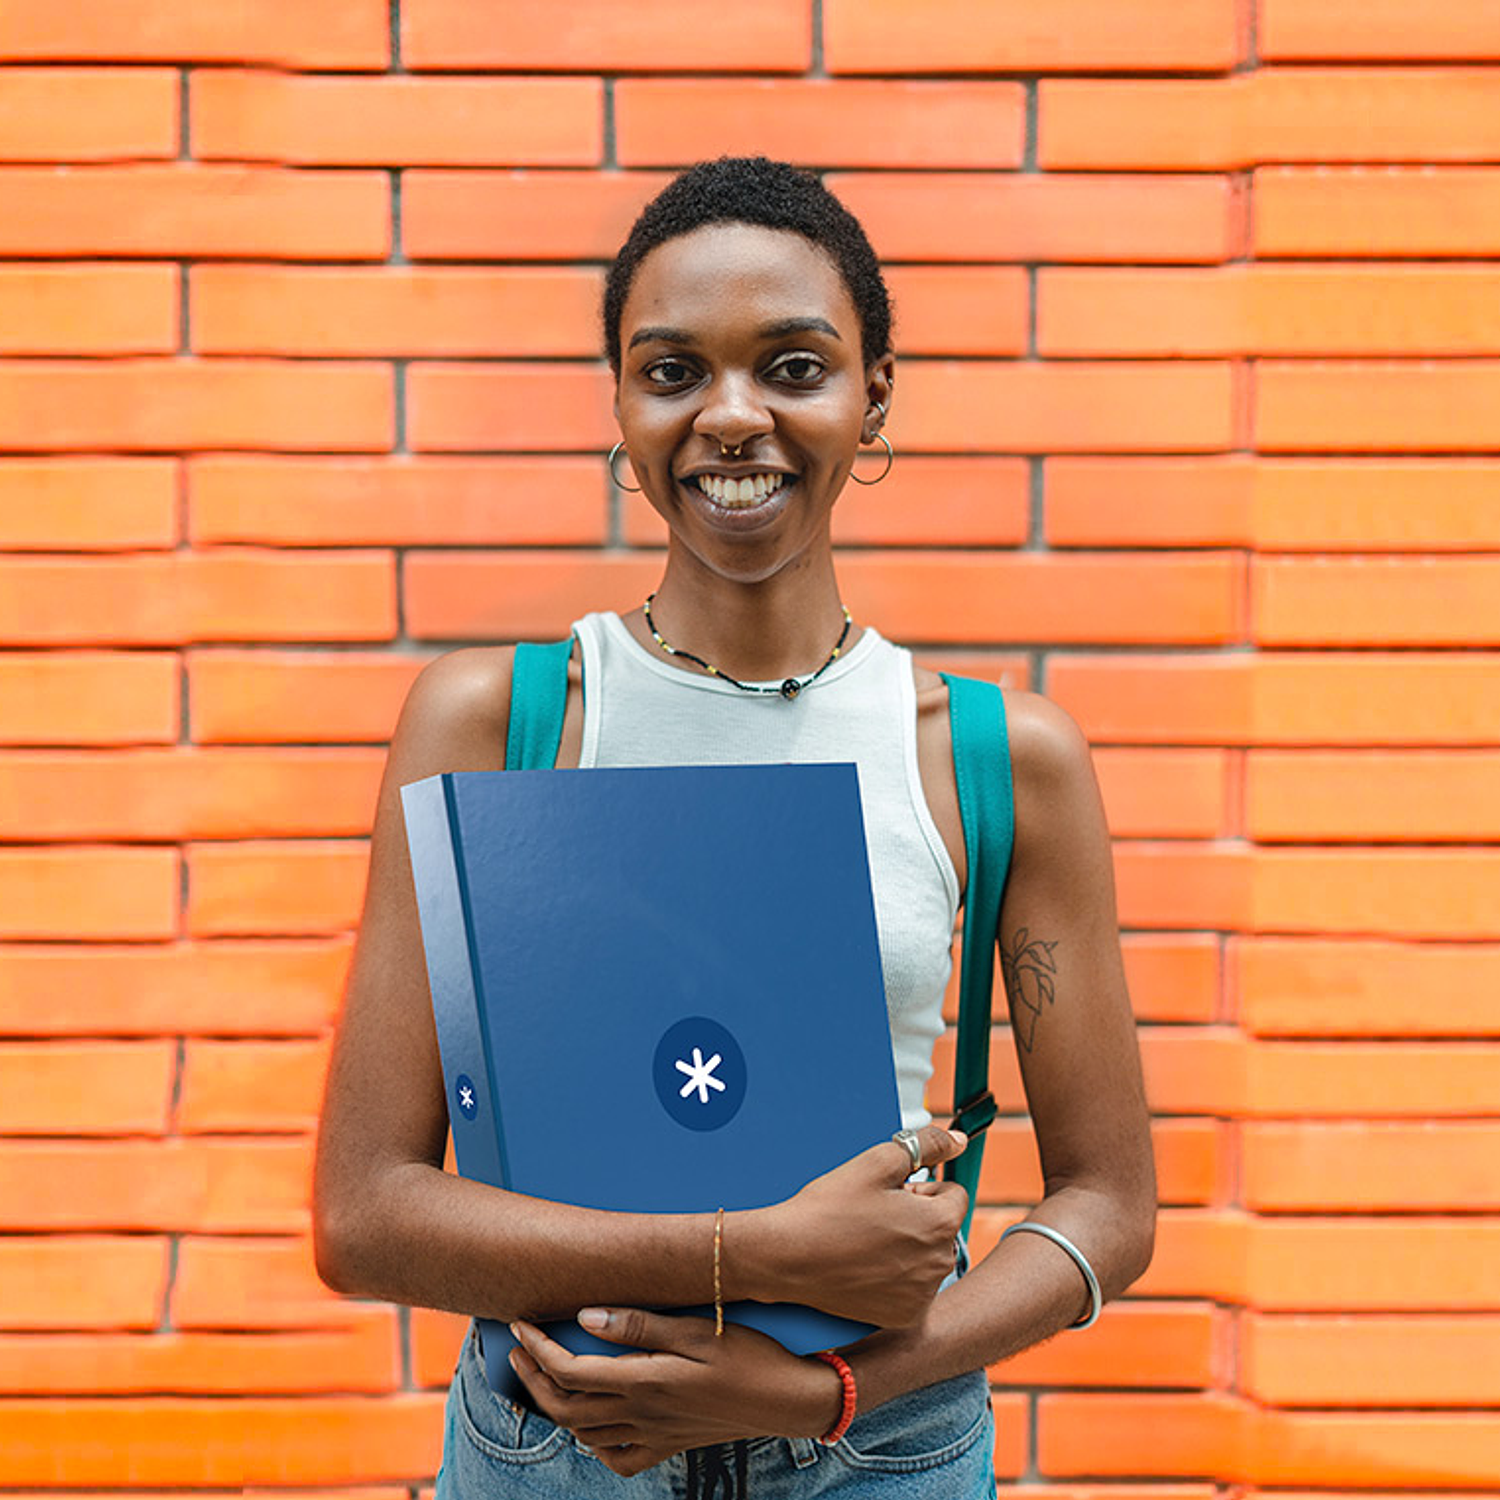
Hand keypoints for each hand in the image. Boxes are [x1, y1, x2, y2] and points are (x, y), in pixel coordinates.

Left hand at [508, 1308, 842, 1477]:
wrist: (789, 1399)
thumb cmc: (748, 1355)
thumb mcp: (696, 1329)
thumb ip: (640, 1324)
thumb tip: (586, 1317)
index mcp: (644, 1381)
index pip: (569, 1371)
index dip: (537, 1347)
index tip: (520, 1322)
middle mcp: (642, 1415)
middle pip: (566, 1406)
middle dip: (533, 1377)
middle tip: (519, 1348)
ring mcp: (655, 1436)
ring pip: (584, 1433)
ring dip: (555, 1406)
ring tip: (545, 1376)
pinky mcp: (669, 1446)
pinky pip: (617, 1459)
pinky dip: (593, 1443)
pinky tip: (593, 1423)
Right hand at [740, 1124, 968, 1327]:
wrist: (788, 1257)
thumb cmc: (830, 1208)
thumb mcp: (879, 1161)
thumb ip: (928, 1144)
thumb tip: (958, 1139)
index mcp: (941, 1224)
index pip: (954, 1193)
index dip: (922, 1186)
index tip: (891, 1193)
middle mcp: (940, 1264)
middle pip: (942, 1227)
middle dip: (918, 1217)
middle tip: (874, 1215)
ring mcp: (922, 1295)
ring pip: (927, 1257)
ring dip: (908, 1246)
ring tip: (866, 1239)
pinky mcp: (903, 1316)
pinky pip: (912, 1288)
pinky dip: (896, 1277)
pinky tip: (865, 1266)